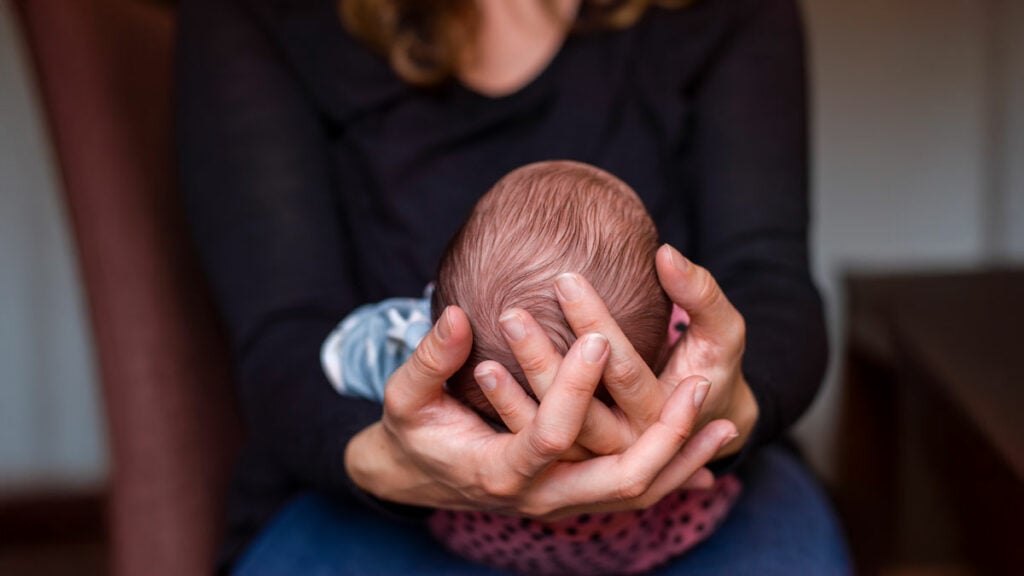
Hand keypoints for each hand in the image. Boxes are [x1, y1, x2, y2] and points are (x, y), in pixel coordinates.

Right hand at [344, 305, 733, 518]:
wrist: (417, 477)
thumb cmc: (412, 432)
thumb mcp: (407, 396)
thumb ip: (430, 358)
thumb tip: (457, 314)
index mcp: (499, 469)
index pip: (551, 434)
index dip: (575, 387)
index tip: (596, 336)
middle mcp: (539, 496)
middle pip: (619, 479)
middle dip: (664, 436)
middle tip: (697, 387)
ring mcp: (562, 503)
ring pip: (638, 494)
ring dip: (683, 458)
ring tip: (725, 422)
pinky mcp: (574, 496)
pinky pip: (635, 493)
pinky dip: (673, 472)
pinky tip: (704, 447)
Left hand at [477, 244, 755, 459]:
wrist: (713, 423)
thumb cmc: (716, 363)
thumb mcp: (722, 331)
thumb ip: (700, 293)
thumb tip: (665, 253)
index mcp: (665, 412)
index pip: (624, 371)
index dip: (595, 325)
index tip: (563, 280)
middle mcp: (630, 445)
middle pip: (581, 411)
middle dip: (544, 363)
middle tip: (510, 314)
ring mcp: (601, 460)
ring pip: (554, 435)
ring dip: (517, 397)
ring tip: (488, 348)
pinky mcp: (577, 462)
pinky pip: (538, 442)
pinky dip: (511, 413)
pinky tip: (482, 372)